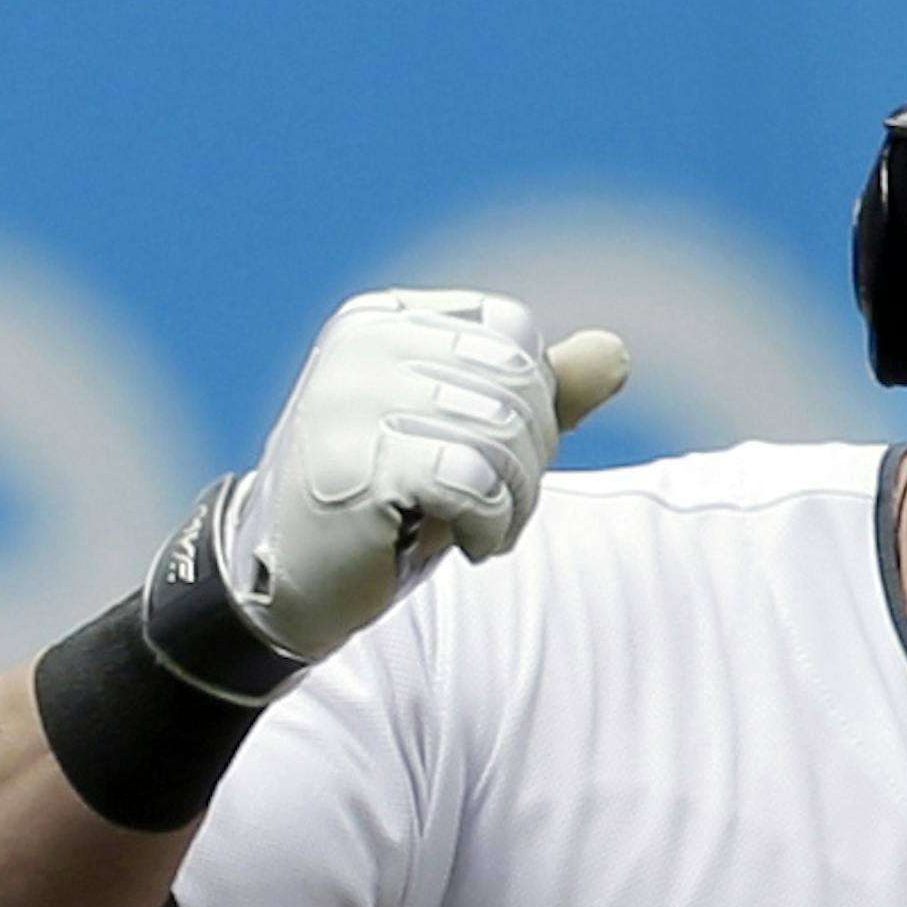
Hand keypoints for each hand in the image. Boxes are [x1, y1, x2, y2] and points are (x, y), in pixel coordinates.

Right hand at [221, 288, 628, 660]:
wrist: (292, 586)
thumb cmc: (386, 504)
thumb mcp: (469, 438)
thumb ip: (541, 395)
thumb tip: (614, 354)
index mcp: (383, 320)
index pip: (513, 330)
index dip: (533, 399)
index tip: (494, 455)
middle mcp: (361, 344)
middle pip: (517, 378)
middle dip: (530, 456)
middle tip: (494, 505)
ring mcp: (350, 399)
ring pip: (503, 431)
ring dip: (514, 500)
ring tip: (479, 529)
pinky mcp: (356, 463)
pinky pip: (476, 481)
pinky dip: (490, 525)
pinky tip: (464, 544)